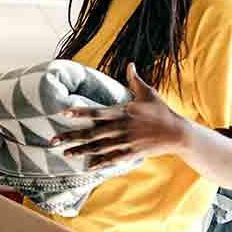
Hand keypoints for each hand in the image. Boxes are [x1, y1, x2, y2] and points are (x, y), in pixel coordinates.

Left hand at [52, 63, 188, 169]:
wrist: (178, 133)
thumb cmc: (161, 111)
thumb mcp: (149, 93)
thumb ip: (135, 80)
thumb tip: (130, 64)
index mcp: (123, 112)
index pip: (97, 111)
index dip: (80, 112)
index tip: (63, 113)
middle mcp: (121, 128)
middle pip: (92, 133)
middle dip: (72, 137)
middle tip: (53, 141)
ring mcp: (126, 142)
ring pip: (99, 148)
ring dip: (81, 151)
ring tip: (65, 154)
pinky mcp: (131, 153)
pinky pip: (113, 159)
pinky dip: (100, 163)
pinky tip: (88, 167)